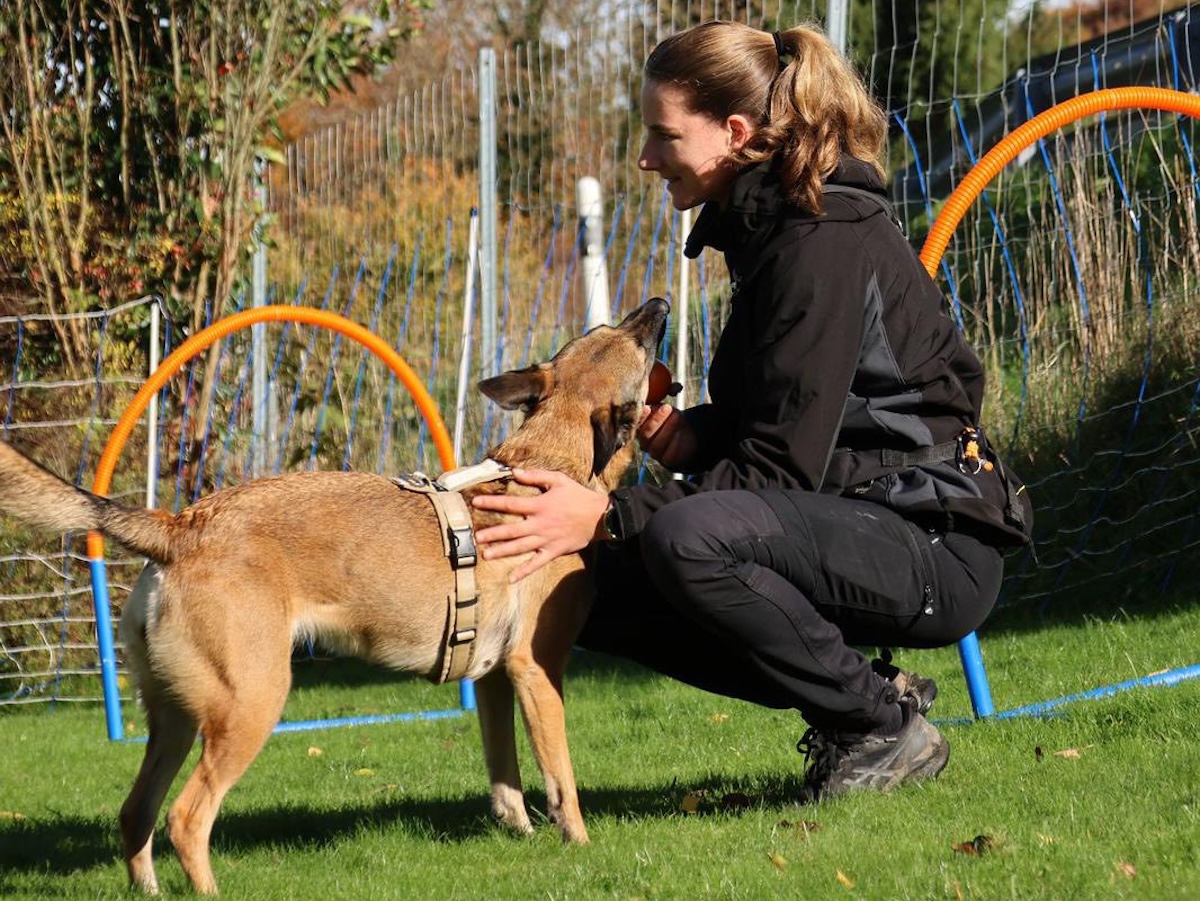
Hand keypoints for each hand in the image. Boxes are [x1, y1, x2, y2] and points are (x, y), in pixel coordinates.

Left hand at [471, 468, 609, 582]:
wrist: (599, 516)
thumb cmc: (578, 496)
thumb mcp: (558, 480)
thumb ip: (536, 476)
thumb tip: (515, 471)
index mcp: (539, 506)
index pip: (510, 504)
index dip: (492, 503)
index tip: (476, 502)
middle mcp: (539, 524)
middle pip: (511, 530)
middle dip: (493, 534)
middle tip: (477, 537)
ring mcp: (546, 540)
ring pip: (520, 547)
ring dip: (502, 551)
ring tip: (486, 555)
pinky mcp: (553, 551)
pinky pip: (537, 563)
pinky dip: (524, 571)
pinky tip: (511, 579)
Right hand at [637, 403, 698, 470]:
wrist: (687, 431)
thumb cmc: (671, 417)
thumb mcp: (662, 409)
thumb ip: (655, 408)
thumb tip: (649, 402)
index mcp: (639, 429)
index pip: (636, 425)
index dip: (641, 417)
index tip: (647, 408)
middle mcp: (644, 442)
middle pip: (645, 435)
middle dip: (656, 421)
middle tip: (667, 408)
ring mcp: (654, 452)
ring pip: (656, 445)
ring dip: (667, 429)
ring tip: (677, 416)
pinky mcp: (667, 461)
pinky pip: (669, 455)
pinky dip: (675, 443)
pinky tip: (679, 433)